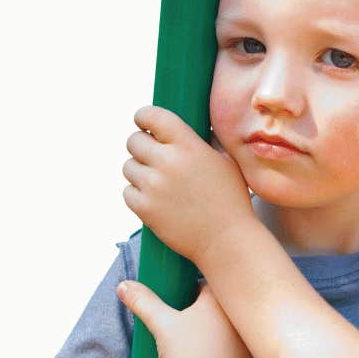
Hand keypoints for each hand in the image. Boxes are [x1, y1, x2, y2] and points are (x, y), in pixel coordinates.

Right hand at [117, 279, 256, 357]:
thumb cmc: (181, 351)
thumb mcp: (160, 323)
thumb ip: (143, 301)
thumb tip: (122, 285)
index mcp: (221, 302)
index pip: (208, 286)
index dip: (193, 291)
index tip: (181, 298)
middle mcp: (240, 320)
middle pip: (222, 308)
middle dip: (206, 311)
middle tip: (186, 320)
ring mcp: (247, 345)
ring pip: (232, 332)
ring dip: (219, 334)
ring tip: (199, 342)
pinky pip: (238, 356)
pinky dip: (227, 357)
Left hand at [122, 105, 253, 263]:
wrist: (227, 241)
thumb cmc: (231, 200)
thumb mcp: (226, 161)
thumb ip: (204, 139)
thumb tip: (183, 126)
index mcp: (189, 146)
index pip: (153, 116)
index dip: (143, 116)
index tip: (142, 121)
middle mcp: (168, 162)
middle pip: (133, 141)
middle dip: (141, 146)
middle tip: (151, 156)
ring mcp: (154, 187)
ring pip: (128, 167)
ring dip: (138, 171)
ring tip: (156, 181)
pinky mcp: (145, 209)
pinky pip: (127, 192)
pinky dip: (137, 194)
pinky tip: (153, 198)